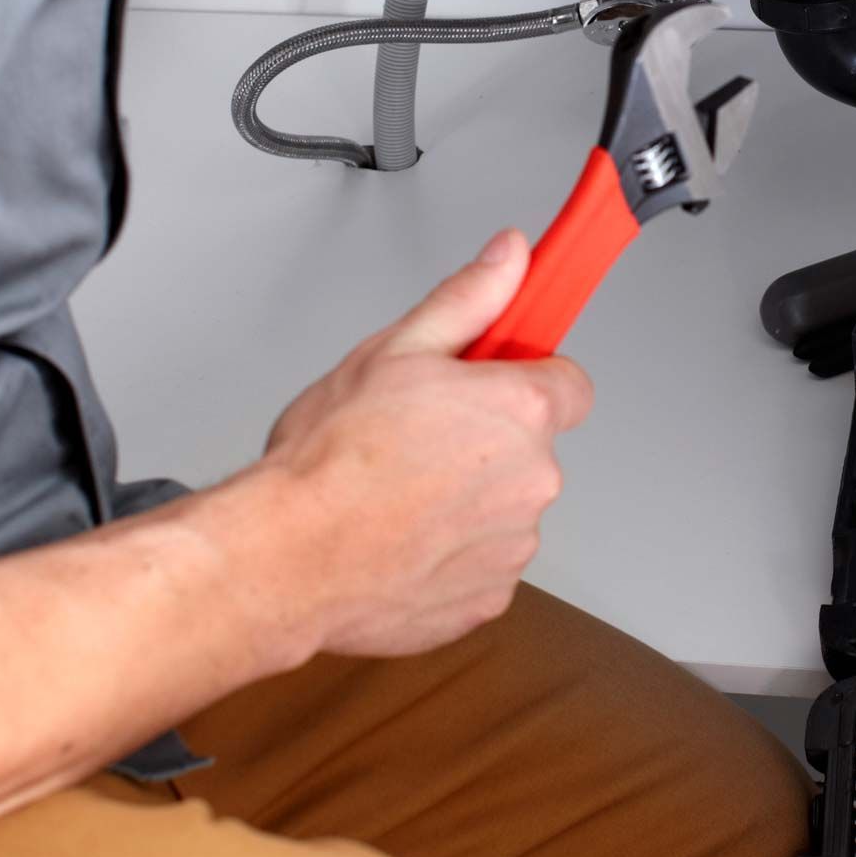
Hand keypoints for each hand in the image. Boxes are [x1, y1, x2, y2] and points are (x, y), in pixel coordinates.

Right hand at [250, 232, 590, 662]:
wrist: (287, 557)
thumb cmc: (330, 460)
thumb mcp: (393, 350)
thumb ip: (468, 300)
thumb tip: (510, 257)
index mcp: (519, 411)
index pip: (568, 384)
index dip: (526, 379)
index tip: (493, 382)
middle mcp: (531, 481)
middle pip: (530, 449)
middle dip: (485, 440)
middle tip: (416, 436)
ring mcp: (512, 545)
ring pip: (502, 508)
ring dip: (465, 499)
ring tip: (396, 492)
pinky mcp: (487, 599)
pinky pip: (480, 563)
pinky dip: (448, 553)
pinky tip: (397, 536)